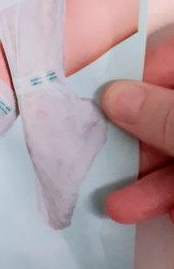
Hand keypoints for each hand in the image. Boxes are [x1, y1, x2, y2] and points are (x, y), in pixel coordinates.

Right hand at [101, 27, 173, 223]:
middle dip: (135, 141)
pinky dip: (173, 193)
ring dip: (149, 180)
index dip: (136, 75)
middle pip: (165, 107)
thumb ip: (163, 116)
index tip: (102, 99)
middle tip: (102, 157)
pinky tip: (158, 213)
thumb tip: (112, 95)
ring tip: (117, 206)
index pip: (170, 56)